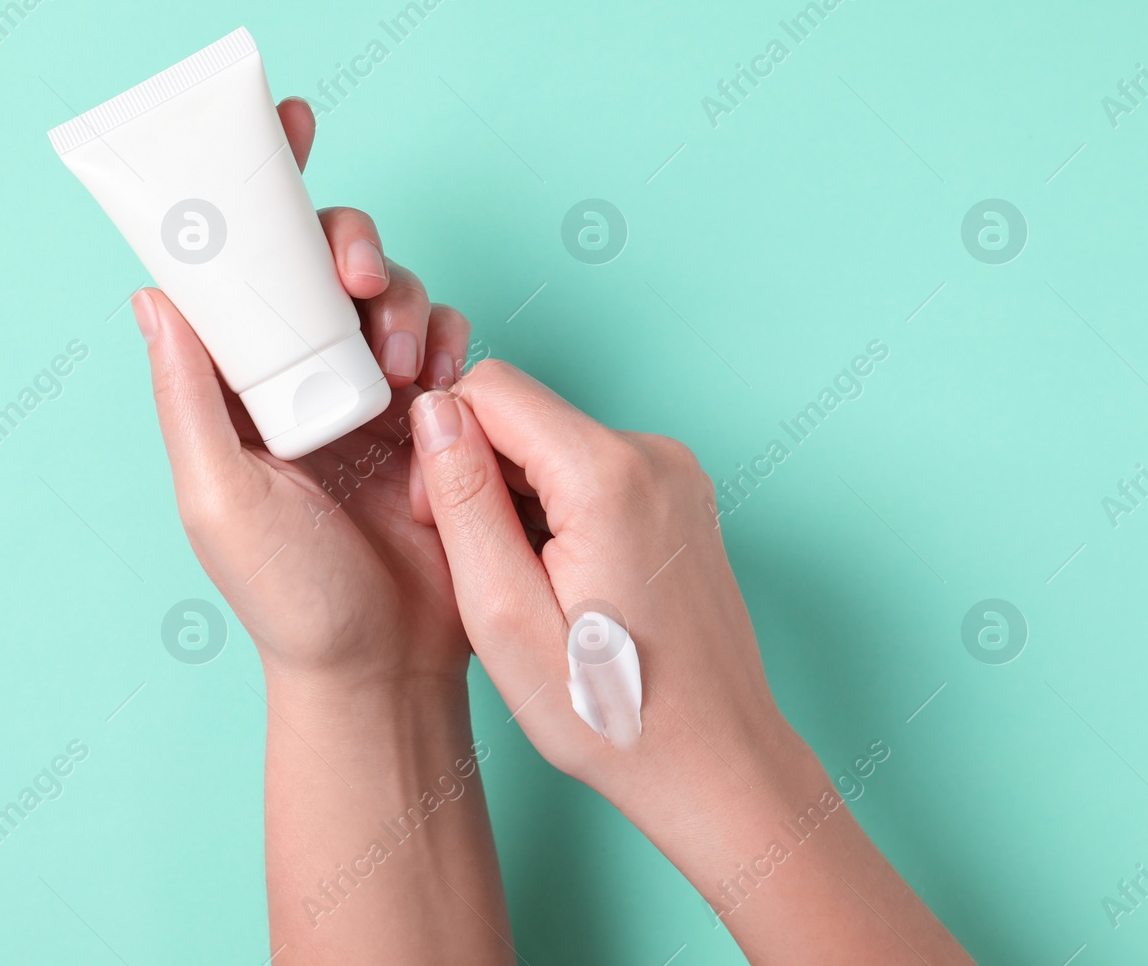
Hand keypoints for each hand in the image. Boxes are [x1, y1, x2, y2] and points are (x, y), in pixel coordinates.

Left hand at [134, 100, 512, 965]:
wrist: (385, 665)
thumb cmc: (291, 596)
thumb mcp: (219, 496)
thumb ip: (190, 395)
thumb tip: (152, 293)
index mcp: (237, 387)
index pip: (238, 271)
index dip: (258, 190)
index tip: (287, 122)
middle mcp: (299, 377)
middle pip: (323, 261)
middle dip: (349, 245)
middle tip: (361, 280)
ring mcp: (367, 393)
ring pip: (392, 293)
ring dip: (405, 303)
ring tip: (403, 367)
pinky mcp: (428, 415)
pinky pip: (444, 340)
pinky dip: (446, 343)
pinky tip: (437, 386)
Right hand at [406, 359, 801, 827]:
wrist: (713, 760)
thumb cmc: (607, 709)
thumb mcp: (501, 614)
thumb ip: (463, 499)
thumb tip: (434, 410)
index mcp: (609, 475)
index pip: (489, 387)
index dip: (445, 447)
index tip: (445, 525)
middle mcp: (653, 453)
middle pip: (523, 412)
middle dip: (480, 474)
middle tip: (484, 570)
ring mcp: (676, 472)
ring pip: (552, 442)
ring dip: (518, 498)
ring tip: (528, 585)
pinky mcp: (680, 494)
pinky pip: (590, 469)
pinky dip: (557, 510)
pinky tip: (564, 581)